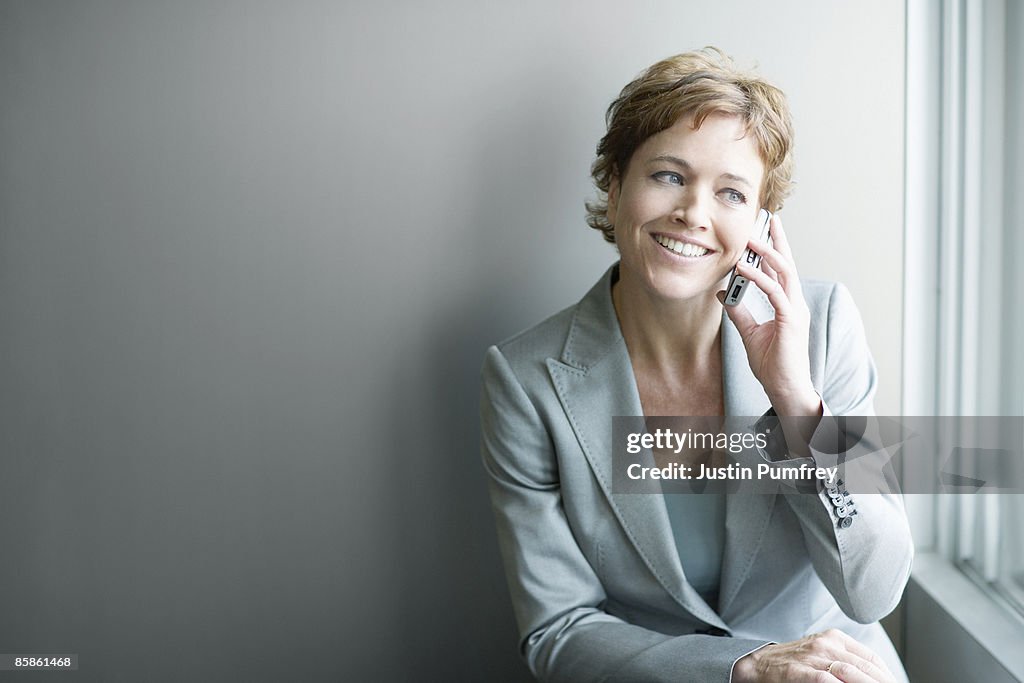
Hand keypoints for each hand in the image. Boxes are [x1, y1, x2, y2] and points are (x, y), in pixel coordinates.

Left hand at [718, 214, 818, 416]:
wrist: (783, 387)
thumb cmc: (772, 363)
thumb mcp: (749, 332)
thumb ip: (738, 311)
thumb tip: (723, 293)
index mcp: (787, 304)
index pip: (780, 270)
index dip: (772, 249)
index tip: (763, 231)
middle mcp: (794, 302)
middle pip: (787, 263)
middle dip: (776, 240)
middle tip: (767, 218)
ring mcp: (795, 310)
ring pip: (784, 271)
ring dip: (767, 252)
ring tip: (750, 239)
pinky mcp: (790, 320)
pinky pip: (774, 291)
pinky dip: (758, 277)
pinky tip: (742, 269)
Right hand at [732, 629, 898, 682]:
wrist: (755, 664)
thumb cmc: (792, 664)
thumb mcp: (821, 655)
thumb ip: (845, 663)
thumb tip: (872, 677)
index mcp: (835, 638)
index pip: (871, 659)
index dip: (888, 677)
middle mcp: (826, 643)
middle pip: (864, 667)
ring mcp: (811, 656)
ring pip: (848, 672)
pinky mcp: (797, 670)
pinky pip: (823, 679)